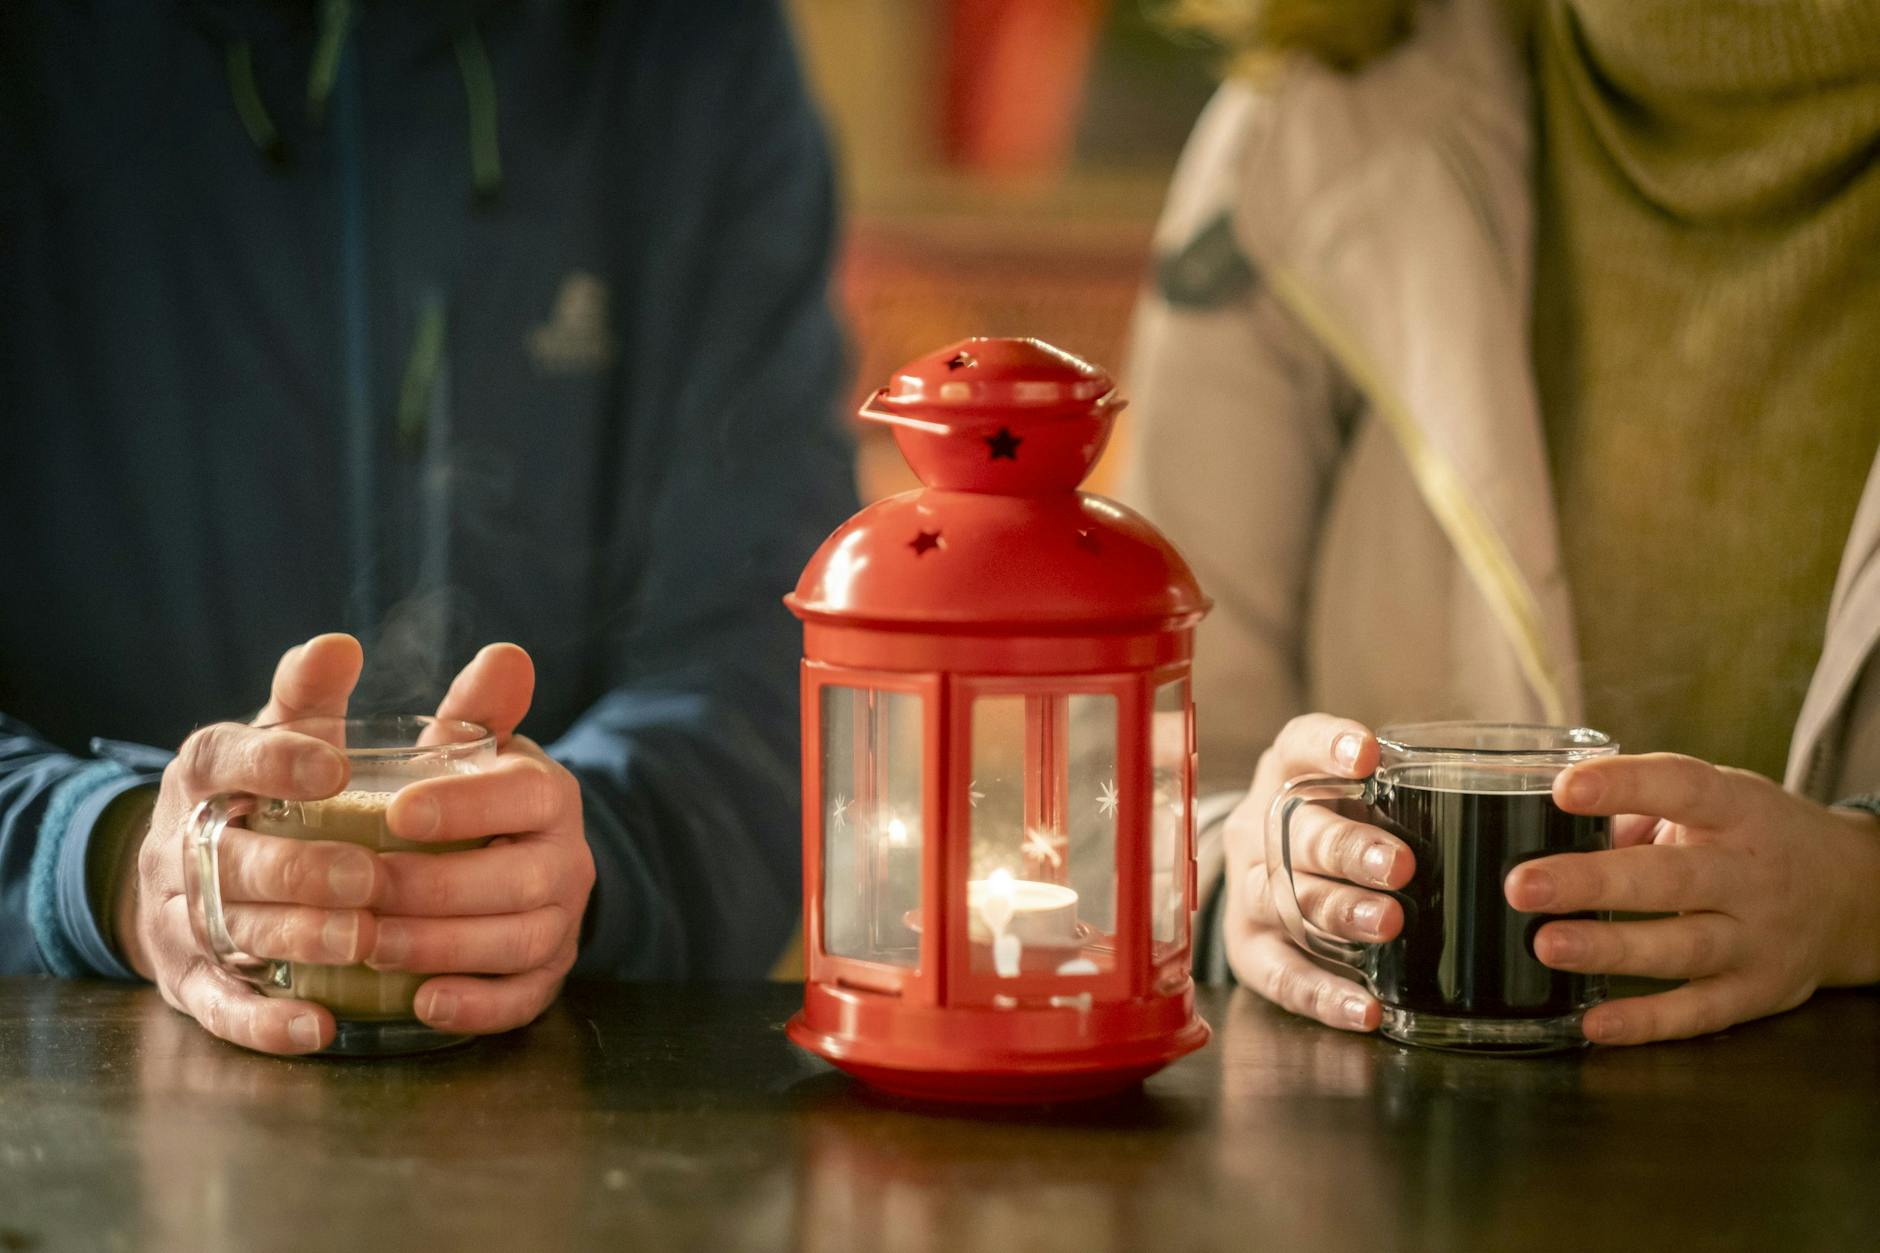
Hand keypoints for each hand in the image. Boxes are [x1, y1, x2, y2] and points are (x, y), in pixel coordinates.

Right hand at [124, 633, 375, 1052]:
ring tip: (365, 938)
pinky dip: (268, 1020)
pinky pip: (222, 1005)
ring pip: (231, 930)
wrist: (198, 870)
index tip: (335, 761)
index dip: (274, 758)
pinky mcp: (189, 979)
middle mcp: (179, 843)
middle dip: (302, 867)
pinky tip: (322, 1026)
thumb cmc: (268, 791)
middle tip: (371, 874)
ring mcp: (180, 916)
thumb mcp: (287, 735)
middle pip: (232, 857)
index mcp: (203, 774)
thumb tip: (342, 641)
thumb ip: (319, 694)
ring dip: (300, 936)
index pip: (221, 757)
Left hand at [365, 644, 594, 1037]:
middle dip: (439, 888)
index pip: (524, 797)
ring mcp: (562, 922)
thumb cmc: (457, 795)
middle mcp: (567, 858)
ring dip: (446, 948)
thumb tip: (505, 655)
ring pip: (521, 943)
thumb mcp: (459, 747)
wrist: (492, 858)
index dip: (466, 806)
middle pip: (522, 881)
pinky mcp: (545, 975)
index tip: (395, 811)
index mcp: (547, 793)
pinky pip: (524, 1000)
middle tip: (364, 890)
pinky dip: (476, 1006)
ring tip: (374, 945)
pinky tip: (422, 1002)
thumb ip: (469, 705)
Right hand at [1220, 714, 1413, 1030]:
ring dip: (1336, 910)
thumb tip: (1507, 804)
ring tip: (1388, 923)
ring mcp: (1249, 889)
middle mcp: (1258, 829)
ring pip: (1282, 898)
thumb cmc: (1335, 827)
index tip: (1368, 757)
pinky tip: (1368, 1009)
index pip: (1297, 746)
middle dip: (1347, 848)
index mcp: (1285, 775)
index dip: (1328, 747)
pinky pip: (1281, 975)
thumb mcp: (1354, 796)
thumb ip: (1401, 795)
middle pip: (1294, 833)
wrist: (1266, 874)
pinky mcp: (1249, 948)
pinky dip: (1324, 995)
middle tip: (1401, 865)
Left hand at [1508, 753, 1879, 1044]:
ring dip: (1610, 950)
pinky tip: (1594, 1022)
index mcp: (1738, 810)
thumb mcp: (1715, 802)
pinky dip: (1646, 1022)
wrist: (1854, 893)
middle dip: (1593, 883)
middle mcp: (1751, 874)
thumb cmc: (1753, 837)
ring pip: (1683, 949)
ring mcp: (1758, 938)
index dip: (1624, 786)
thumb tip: (1553, 826)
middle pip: (1672, 879)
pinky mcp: (1758, 992)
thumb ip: (1639, 812)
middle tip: (1524, 885)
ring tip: (1546, 944)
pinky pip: (1699, 1012)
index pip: (1683, 788)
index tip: (1564, 789)